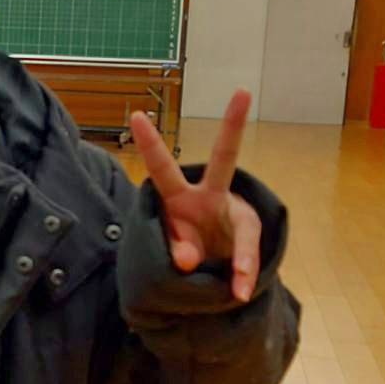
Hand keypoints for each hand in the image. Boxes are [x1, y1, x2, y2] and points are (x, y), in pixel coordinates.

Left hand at [129, 89, 259, 303]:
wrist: (210, 273)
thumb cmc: (185, 250)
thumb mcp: (169, 253)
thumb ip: (174, 252)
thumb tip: (186, 261)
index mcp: (177, 197)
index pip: (162, 168)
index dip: (150, 144)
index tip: (137, 116)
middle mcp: (208, 197)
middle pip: (224, 159)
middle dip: (233, 126)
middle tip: (242, 93)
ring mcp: (232, 214)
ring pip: (244, 229)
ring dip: (239, 258)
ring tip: (237, 284)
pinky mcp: (247, 237)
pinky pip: (247, 257)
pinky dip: (242, 277)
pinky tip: (239, 291)